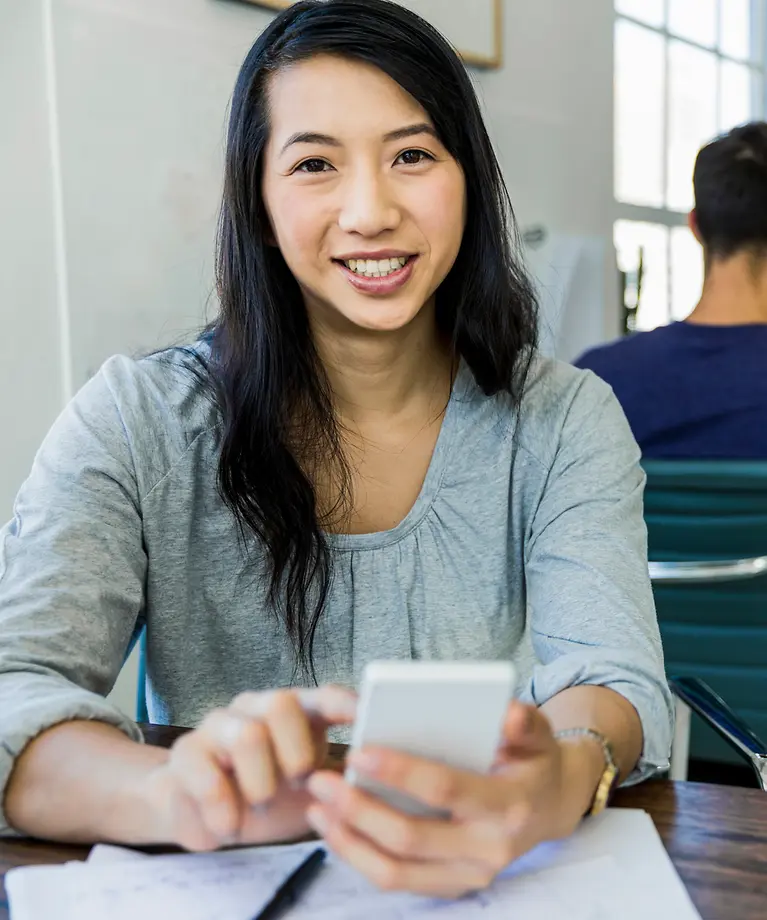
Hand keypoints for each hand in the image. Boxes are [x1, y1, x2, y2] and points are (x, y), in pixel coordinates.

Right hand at [144, 685, 356, 851]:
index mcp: (295, 712)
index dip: (345, 704)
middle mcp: (256, 708)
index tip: (366, 716)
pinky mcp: (187, 754)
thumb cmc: (273, 795)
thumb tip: (383, 775)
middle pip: (281, 703)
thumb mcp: (314, 789)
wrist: (209, 815)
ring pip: (247, 735)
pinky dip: (225, 810)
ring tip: (262, 806)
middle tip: (299, 784)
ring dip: (261, 782)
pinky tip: (231, 826)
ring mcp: (220, 726)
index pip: (324, 697)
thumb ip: (344, 777)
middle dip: (296, 750)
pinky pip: (206, 775)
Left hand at [304, 702, 597, 897]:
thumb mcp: (539, 734)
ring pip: (397, 872)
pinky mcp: (453, 886)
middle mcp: (489, 849)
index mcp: (508, 806)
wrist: (552, 806)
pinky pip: (399, 882)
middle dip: (359, 809)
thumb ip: (525, 721)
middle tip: (321, 780)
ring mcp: (470, 875)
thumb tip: (507, 714)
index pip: (444, 790)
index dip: (400, 772)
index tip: (359, 752)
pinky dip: (361, 858)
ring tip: (317, 808)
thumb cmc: (535, 761)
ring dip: (350, 841)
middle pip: (411, 837)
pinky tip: (336, 829)